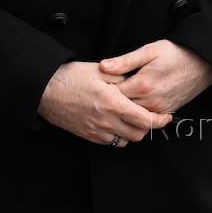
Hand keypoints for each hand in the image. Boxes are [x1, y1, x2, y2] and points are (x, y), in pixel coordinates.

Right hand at [38, 61, 172, 147]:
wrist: (46, 90)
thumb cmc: (71, 76)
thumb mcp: (101, 71)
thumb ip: (123, 79)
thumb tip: (138, 83)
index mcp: (114, 103)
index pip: (146, 120)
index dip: (160, 120)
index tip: (165, 117)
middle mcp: (107, 120)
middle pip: (139, 134)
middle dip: (148, 126)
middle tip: (149, 115)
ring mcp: (97, 131)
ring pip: (126, 140)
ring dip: (133, 131)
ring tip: (131, 118)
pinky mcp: (88, 136)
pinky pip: (110, 142)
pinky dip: (118, 135)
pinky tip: (115, 122)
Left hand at [99, 40, 211, 114]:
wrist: (202, 63)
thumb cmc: (175, 53)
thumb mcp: (149, 51)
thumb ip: (125, 61)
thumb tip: (103, 66)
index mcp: (143, 84)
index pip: (114, 94)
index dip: (104, 89)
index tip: (97, 86)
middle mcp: (151, 101)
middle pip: (122, 107)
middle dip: (112, 102)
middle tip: (101, 96)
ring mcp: (160, 109)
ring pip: (134, 116)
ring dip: (124, 109)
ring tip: (114, 101)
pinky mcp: (167, 112)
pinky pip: (148, 119)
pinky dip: (138, 114)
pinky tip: (132, 106)